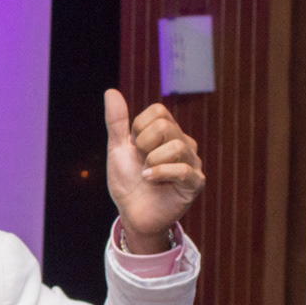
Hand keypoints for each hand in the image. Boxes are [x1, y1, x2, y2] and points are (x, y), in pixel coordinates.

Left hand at [105, 89, 204, 251]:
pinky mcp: (195, 183)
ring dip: (152, 161)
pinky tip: (149, 180)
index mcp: (168, 133)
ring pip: (178, 146)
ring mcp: (192, 163)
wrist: (132, 213)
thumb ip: (116, 122)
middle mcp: (184, 143)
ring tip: (146, 174)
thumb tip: (110, 91)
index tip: (134, 147)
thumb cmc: (128, 182)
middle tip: (141, 162)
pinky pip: (183, 170)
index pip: (158, 111)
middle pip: (165, 126)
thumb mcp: (118, 149)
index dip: (138, 127)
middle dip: (143, 145)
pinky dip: (160, 173)